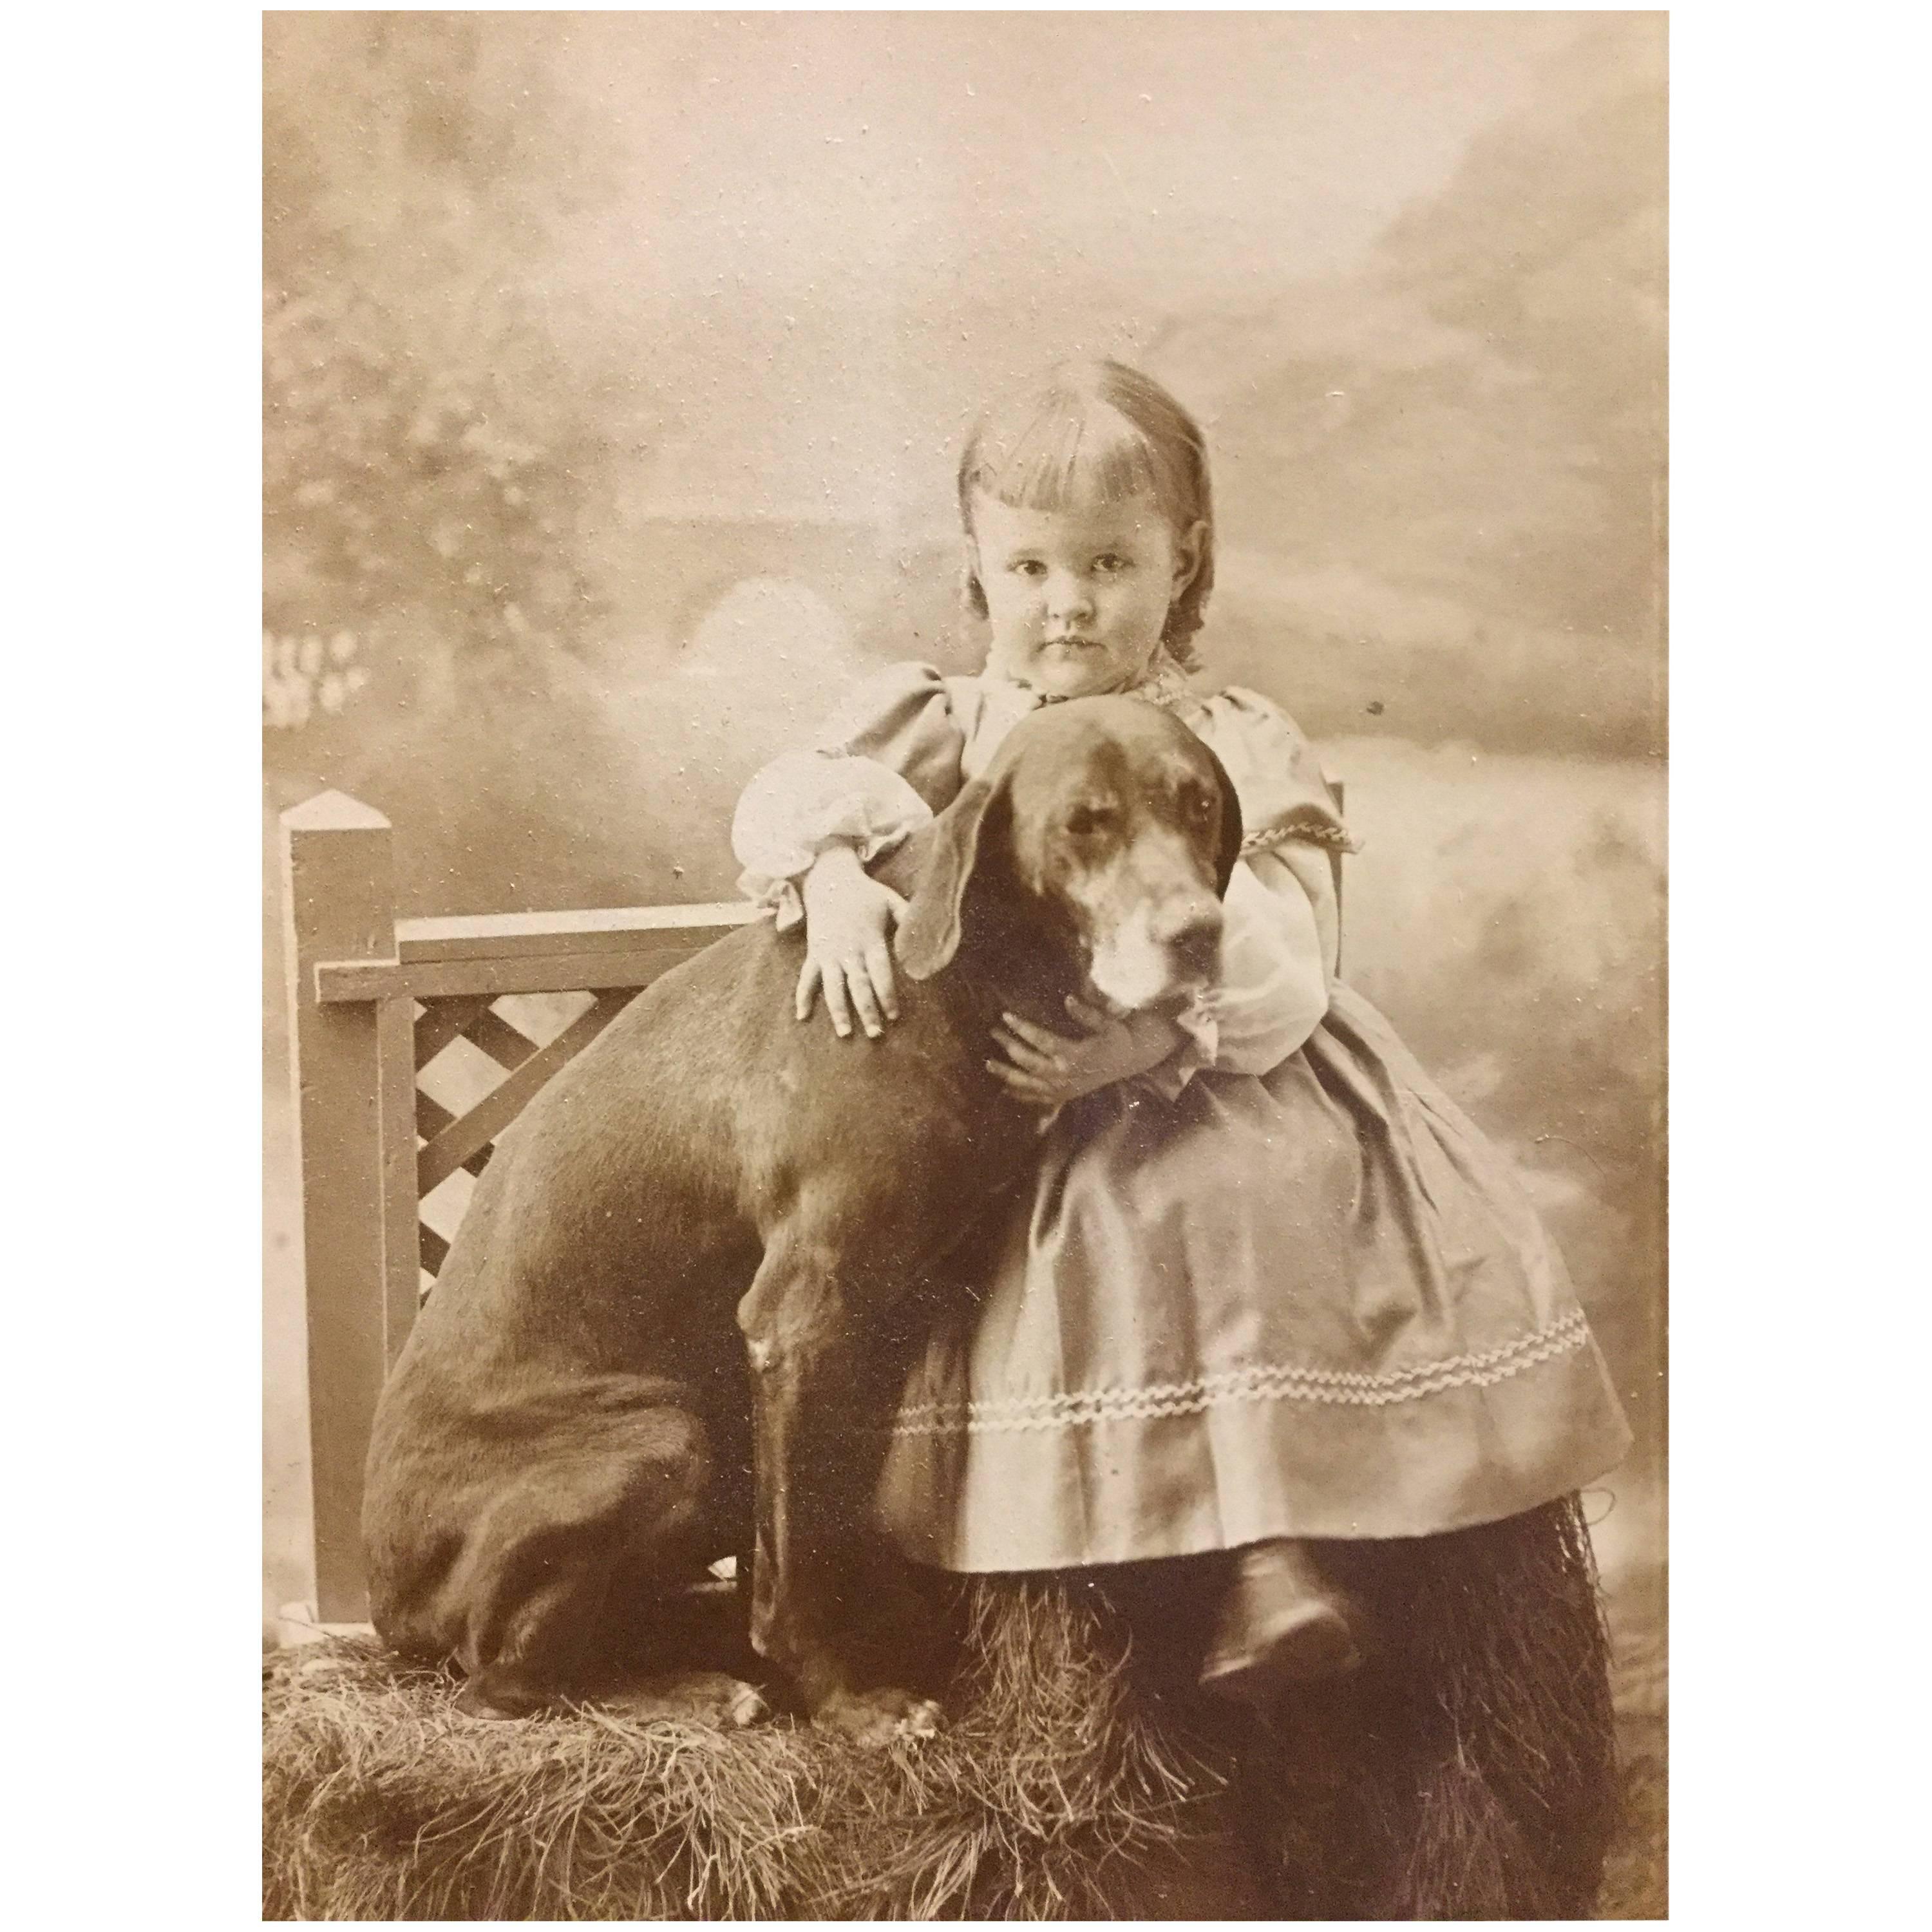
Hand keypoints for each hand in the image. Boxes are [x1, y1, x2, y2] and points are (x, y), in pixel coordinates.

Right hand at [798, 845, 908, 1038]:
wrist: (829, 878)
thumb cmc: (866, 893)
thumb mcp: (891, 901)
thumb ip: (908, 918)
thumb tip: (930, 932)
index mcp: (870, 939)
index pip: (880, 972)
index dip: (887, 994)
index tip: (894, 1015)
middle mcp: (849, 950)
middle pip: (858, 985)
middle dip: (867, 1011)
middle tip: (875, 1034)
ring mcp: (829, 953)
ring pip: (832, 987)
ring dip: (838, 1011)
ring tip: (845, 1033)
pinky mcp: (815, 953)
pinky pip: (807, 977)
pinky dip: (802, 996)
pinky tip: (802, 1016)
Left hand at [987, 995, 1186, 1107]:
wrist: (1128, 1061)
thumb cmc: (1115, 1037)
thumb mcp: (1106, 1022)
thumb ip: (1086, 1013)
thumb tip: (1068, 999)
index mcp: (1075, 1055)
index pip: (1042, 1040)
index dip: (1023, 1028)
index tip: (1005, 1016)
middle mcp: (1066, 1075)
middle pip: (1029, 1061)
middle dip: (1009, 1046)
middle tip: (993, 1032)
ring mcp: (1063, 1088)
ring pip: (1028, 1083)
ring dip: (1007, 1074)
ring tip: (988, 1063)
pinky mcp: (1063, 1096)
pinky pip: (1037, 1098)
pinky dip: (1020, 1095)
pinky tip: (1004, 1090)